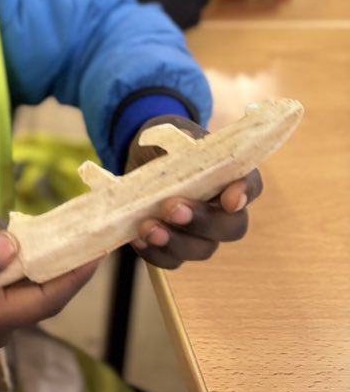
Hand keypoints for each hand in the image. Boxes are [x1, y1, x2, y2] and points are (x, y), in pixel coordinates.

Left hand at [125, 115, 262, 268]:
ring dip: (175, 241)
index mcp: (230, 176)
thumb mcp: (171, 132)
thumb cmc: (167, 145)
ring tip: (149, 227)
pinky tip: (139, 240)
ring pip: (202, 249)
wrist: (143, 160)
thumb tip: (186, 139)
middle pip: (231, 227)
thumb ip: (180, 136)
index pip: (252, 185)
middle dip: (202, 221)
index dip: (245, 192)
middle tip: (172, 208)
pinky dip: (156, 253)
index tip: (230, 198)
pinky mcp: (176, 247)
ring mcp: (202, 234)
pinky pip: (173, 260)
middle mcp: (223, 210)